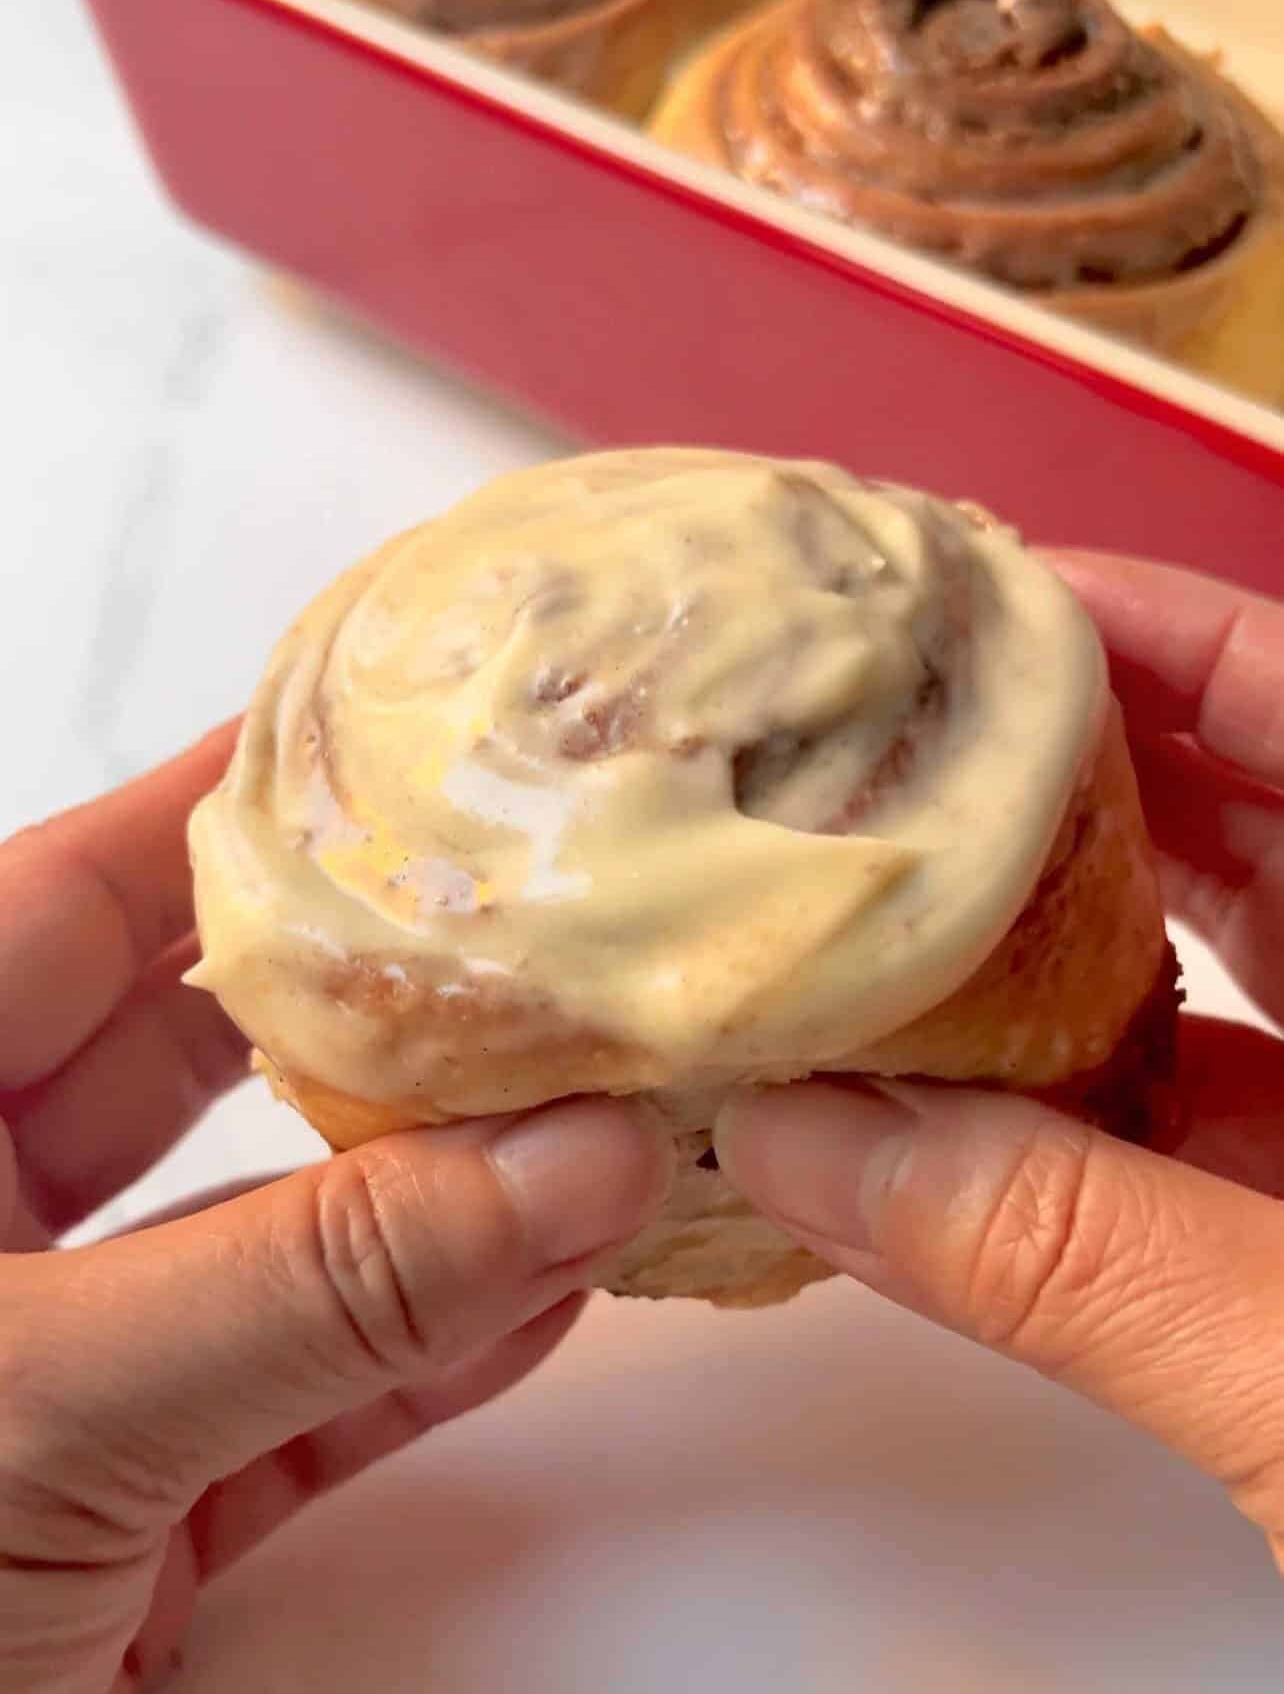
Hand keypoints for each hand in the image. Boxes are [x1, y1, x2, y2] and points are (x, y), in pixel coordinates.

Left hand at [0, 726, 669, 1692]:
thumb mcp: (45, 1411)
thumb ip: (315, 1287)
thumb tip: (572, 1165)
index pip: (66, 907)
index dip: (221, 812)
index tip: (375, 737)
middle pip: (192, 1058)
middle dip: (371, 1002)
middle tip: (524, 921)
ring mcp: (62, 1377)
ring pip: (273, 1239)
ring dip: (436, 1195)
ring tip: (586, 1114)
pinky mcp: (131, 1517)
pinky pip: (298, 1399)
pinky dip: (422, 1359)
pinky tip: (540, 1291)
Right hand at [715, 556, 1283, 1569]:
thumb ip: (1073, 1255)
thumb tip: (800, 1146)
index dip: (1163, 632)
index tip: (989, 601)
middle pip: (1259, 827)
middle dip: (1072, 779)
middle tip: (890, 748)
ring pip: (1232, 980)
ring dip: (1063, 951)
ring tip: (888, 913)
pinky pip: (1222, 1122)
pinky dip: (1095, 1111)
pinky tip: (959, 1118)